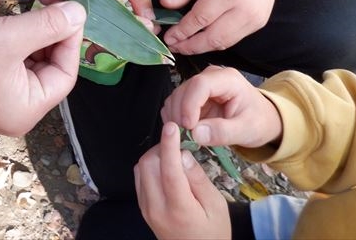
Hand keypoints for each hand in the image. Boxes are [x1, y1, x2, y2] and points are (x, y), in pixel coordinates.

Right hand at [0, 1, 85, 135]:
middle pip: (51, 69)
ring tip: (39, 6)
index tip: (73, 10)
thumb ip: (49, 25)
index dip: (72, 40)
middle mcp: (17, 110)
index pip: (66, 75)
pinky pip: (13, 62)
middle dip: (54, 35)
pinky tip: (18, 19)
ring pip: (32, 62)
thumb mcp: (9, 36)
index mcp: (27, 110)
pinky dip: (19, 41)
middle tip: (57, 3)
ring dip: (37, 35)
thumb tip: (81, 14)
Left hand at [134, 122, 230, 239]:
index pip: (168, 170)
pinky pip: (139, 178)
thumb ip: (198, 179)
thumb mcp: (216, 206)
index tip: (172, 127)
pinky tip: (164, 166)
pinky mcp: (142, 208)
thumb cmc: (213, 233)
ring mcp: (146, 208)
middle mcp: (156, 208)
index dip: (169, 145)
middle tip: (178, 143)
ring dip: (154, 155)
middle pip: (148, 165)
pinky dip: (149, 166)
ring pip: (140, 169)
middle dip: (162, 148)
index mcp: (178, 209)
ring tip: (173, 155)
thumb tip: (183, 154)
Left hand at [161, 0, 278, 54]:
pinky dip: (214, 43)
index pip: (200, 19)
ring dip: (200, 48)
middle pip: (212, 37)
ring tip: (183, 46)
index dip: (181, 31)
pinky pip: (232, 40)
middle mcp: (243, 9)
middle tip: (172, 46)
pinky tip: (201, 40)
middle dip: (189, 46)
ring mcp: (254, 19)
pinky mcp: (258, 25)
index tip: (167, 37)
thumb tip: (164, 4)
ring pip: (222, 43)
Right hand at [161, 66, 281, 147]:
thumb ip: (223, 132)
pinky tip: (184, 132)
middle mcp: (210, 77)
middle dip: (180, 115)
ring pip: (175, 97)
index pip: (200, 85)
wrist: (261, 119)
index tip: (189, 127)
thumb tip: (195, 134)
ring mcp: (198, 85)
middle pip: (184, 90)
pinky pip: (174, 105)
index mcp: (227, 79)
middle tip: (186, 138)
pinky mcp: (191, 96)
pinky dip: (174, 119)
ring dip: (175, 118)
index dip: (190, 105)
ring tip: (187, 137)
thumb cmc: (258, 121)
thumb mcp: (248, 130)